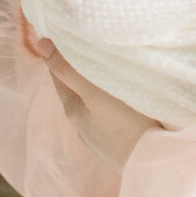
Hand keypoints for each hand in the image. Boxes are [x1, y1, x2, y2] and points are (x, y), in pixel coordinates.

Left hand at [38, 43, 160, 171]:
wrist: (154, 162)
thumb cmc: (125, 125)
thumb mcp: (94, 93)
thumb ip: (68, 71)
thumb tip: (42, 45)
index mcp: (73, 111)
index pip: (58, 75)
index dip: (58, 53)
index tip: (63, 33)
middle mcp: (82, 126)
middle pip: (74, 88)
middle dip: (77, 67)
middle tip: (86, 42)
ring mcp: (99, 137)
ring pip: (92, 102)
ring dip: (95, 84)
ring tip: (106, 65)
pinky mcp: (117, 142)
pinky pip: (107, 114)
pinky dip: (109, 99)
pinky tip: (122, 95)